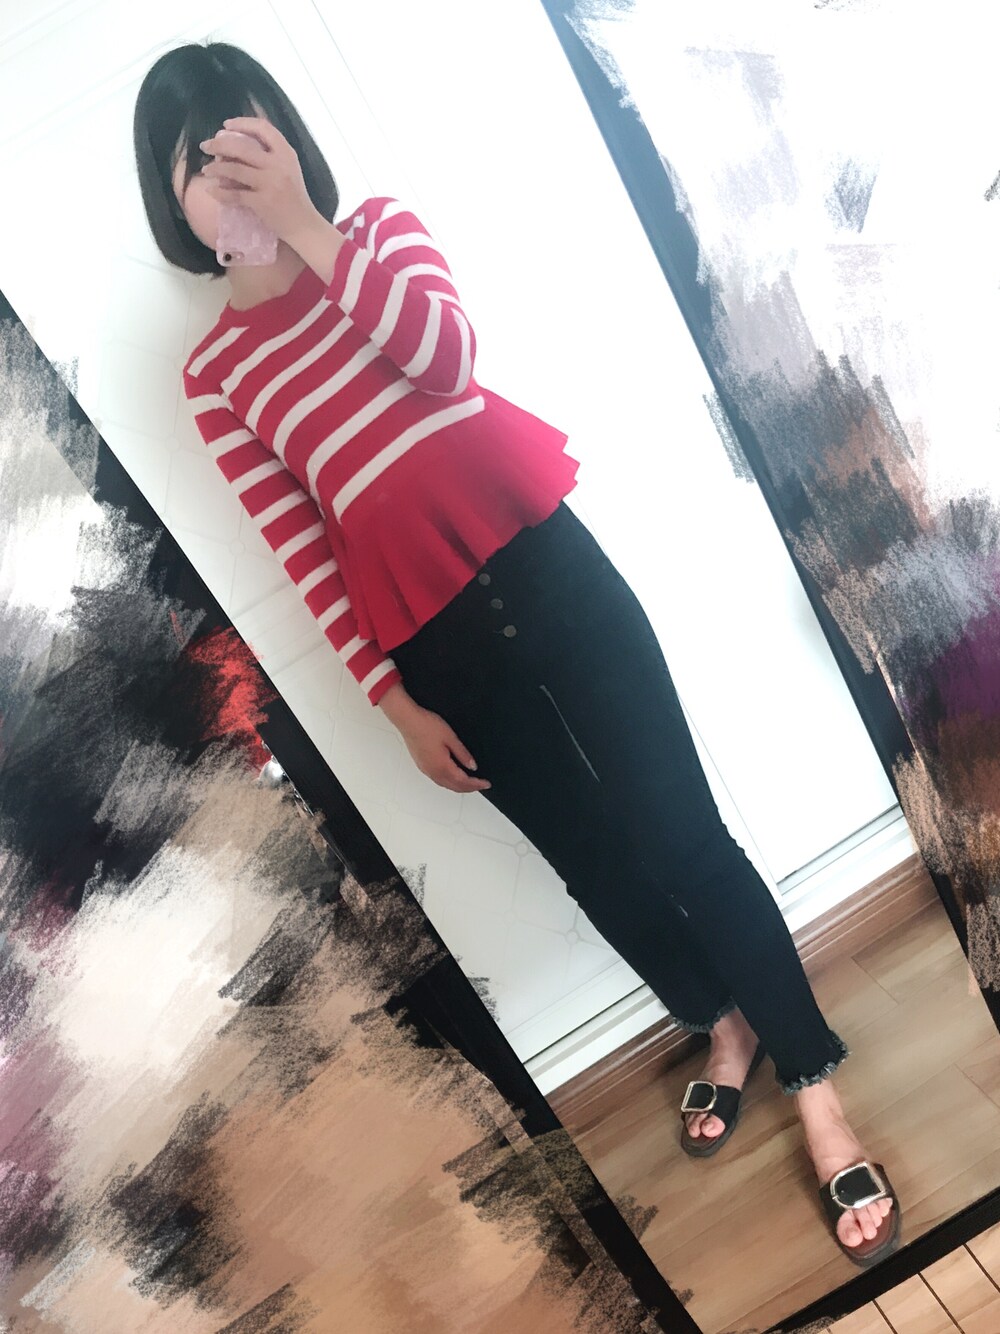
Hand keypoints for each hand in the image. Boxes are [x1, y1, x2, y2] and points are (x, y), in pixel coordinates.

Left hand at [199, 116, 321, 243]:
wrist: (303, 225)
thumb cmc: (293, 196)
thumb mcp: (288, 168)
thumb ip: (269, 154)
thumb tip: (235, 145)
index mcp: (286, 153)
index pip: (263, 128)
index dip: (242, 123)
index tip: (226, 125)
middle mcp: (278, 165)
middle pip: (241, 146)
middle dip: (218, 144)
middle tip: (205, 146)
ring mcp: (269, 184)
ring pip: (234, 169)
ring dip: (215, 168)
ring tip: (206, 170)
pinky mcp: (262, 202)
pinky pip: (234, 195)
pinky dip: (220, 193)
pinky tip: (212, 191)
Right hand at [397, 705, 491, 793]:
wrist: (408, 721)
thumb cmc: (427, 726)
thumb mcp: (450, 738)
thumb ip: (462, 753)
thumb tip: (472, 766)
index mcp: (442, 766)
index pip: (463, 781)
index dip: (476, 784)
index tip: (486, 783)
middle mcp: (433, 772)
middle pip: (455, 786)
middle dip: (469, 788)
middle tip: (480, 785)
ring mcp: (426, 770)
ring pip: (446, 785)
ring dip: (459, 787)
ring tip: (470, 784)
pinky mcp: (422, 766)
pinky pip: (438, 780)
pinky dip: (449, 783)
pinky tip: (453, 778)